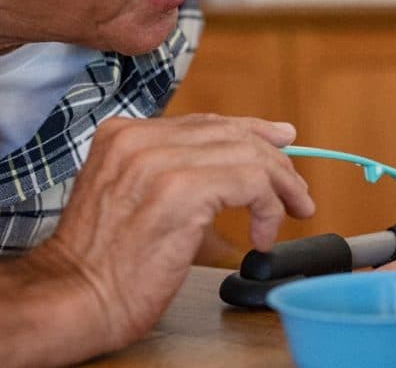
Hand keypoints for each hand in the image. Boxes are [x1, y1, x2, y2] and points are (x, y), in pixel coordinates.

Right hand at [20, 114, 313, 363]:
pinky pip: (252, 182)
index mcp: (124, 135)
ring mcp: (159, 162)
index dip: (253, 131)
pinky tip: (262, 236)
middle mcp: (139, 139)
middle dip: (277, 162)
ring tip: (292, 213)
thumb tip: (245, 167)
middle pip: (232, 134)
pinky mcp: (182, 190)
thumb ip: (180, 173)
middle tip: (298, 193)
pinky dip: (268, 208)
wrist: (74, 297)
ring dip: (281, 186)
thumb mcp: (138, 200)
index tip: (284, 141)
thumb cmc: (108, 263)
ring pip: (249, 154)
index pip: (206, 122)